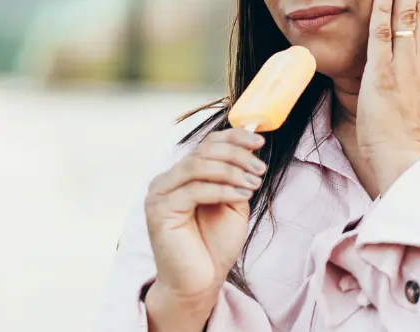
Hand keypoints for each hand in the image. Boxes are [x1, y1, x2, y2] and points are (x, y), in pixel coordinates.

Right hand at [144, 129, 265, 305]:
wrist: (199, 282)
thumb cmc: (214, 245)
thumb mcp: (231, 203)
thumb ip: (234, 176)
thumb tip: (248, 147)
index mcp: (180, 175)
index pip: (206, 144)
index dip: (233, 137)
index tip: (259, 141)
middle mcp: (165, 181)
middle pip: (203, 152)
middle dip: (237, 156)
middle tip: (260, 168)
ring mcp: (159, 194)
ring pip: (198, 166)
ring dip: (232, 171)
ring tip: (254, 182)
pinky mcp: (159, 210)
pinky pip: (194, 189)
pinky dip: (222, 189)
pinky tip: (242, 194)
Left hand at [356, 0, 419, 193]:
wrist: (403, 162)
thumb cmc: (403, 138)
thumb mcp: (412, 101)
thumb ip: (409, 80)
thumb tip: (405, 68)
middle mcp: (419, 61)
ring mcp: (402, 67)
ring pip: (408, 16)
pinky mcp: (382, 76)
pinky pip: (382, 37)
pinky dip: (382, 10)